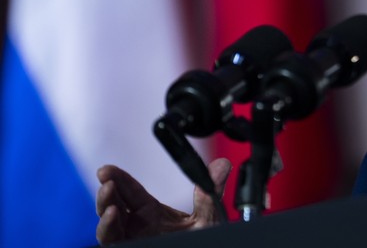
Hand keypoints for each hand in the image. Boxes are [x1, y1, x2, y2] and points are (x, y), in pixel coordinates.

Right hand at [95, 158, 230, 244]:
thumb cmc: (202, 243)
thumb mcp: (206, 219)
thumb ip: (209, 194)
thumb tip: (223, 164)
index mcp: (151, 213)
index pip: (130, 191)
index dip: (119, 178)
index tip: (107, 169)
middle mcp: (136, 227)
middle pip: (113, 206)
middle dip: (107, 194)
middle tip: (107, 181)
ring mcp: (131, 240)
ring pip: (108, 228)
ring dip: (105, 214)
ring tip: (111, 207)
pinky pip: (113, 243)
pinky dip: (108, 231)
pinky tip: (113, 219)